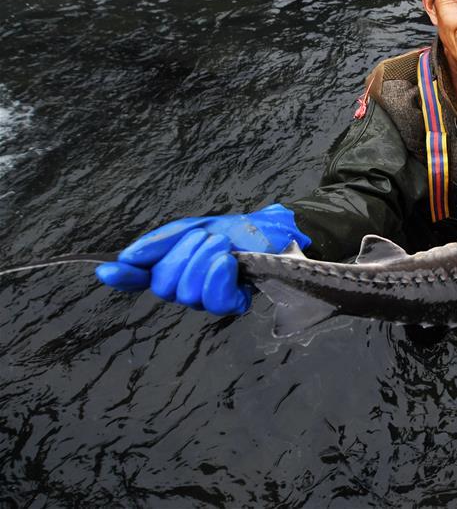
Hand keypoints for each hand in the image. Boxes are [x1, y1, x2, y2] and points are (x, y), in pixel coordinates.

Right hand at [95, 204, 310, 315]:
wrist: (273, 231)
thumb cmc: (236, 230)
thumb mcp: (193, 228)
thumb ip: (158, 244)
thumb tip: (120, 261)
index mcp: (171, 266)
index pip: (138, 278)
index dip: (123, 277)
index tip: (108, 270)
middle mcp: (185, 286)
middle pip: (163, 285)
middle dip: (183, 255)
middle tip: (208, 238)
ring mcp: (207, 298)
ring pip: (186, 293)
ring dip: (204, 261)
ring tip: (223, 246)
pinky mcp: (232, 304)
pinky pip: (214, 301)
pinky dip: (218, 278)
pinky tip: (227, 263)